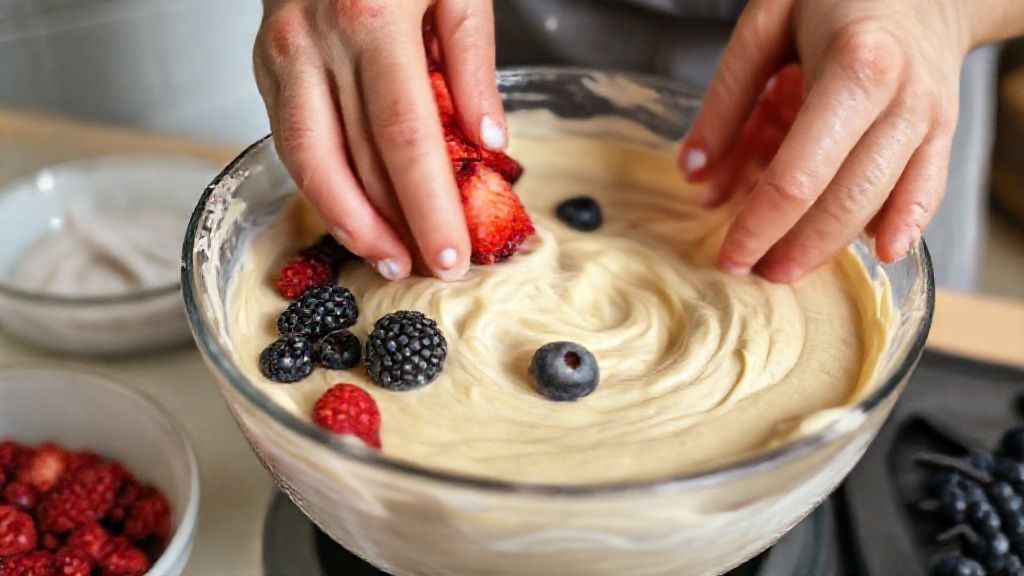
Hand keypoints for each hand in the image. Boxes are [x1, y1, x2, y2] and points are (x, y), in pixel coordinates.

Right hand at [253, 0, 505, 280]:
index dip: (429, 207)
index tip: (452, 254)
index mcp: (372, 18)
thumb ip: (473, 59)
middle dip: (393, 229)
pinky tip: (352, 211)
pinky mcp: (264, 63)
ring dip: (347, 222)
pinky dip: (321, 184)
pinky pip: (289, 139)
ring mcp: (281, 54)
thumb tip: (489, 140)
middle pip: (353, 163)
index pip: (405, 140)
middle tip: (426, 269)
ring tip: (387, 257)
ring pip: (307, 163)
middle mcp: (315, 43)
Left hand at [679, 0, 971, 282]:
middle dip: (793, 247)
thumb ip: (726, 101)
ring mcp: (929, 119)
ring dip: (831, 247)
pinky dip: (903, 226)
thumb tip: (692, 172)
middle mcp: (900, 100)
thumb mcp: (765, 26)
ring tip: (787, 267)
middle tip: (752, 271)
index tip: (729, 255)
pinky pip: (927, 191)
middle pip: (842, 201)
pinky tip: (879, 253)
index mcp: (854, 68)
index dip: (759, 226)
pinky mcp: (944, 131)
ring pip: (880, 206)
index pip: (797, 177)